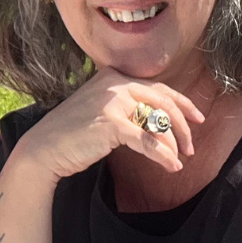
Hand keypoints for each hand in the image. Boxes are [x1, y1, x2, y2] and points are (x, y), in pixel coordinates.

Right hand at [6, 67, 203, 181]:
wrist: (43, 148)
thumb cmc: (72, 134)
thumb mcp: (101, 110)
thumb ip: (127, 107)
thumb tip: (161, 122)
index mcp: (114, 76)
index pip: (158, 88)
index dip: (183, 104)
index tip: (197, 119)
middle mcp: (115, 83)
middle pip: (164, 101)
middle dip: (184, 125)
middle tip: (191, 146)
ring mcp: (113, 101)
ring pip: (159, 121)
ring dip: (174, 143)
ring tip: (179, 159)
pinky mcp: (112, 123)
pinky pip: (148, 141)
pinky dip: (163, 156)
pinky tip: (171, 166)